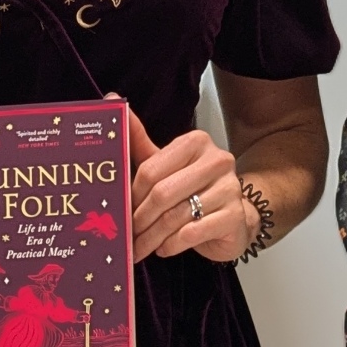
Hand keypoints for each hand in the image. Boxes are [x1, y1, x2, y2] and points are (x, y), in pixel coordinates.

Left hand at [128, 108, 253, 262]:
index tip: (122, 210)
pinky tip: (165, 247)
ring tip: (140, 246)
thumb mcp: (165, 164)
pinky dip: (171, 245)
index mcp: (195, 142)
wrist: (232, 218)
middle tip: (128, 233)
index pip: (151, 168)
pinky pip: (192, 233)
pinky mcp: (235, 216)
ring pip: (176, 216)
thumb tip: (111, 99)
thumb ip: (138, 139)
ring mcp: (229, 188)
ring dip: (152, 236)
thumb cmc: (193, 189)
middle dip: (140, 218)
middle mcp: (217, 161)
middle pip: (162, 193)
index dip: (132, 194)